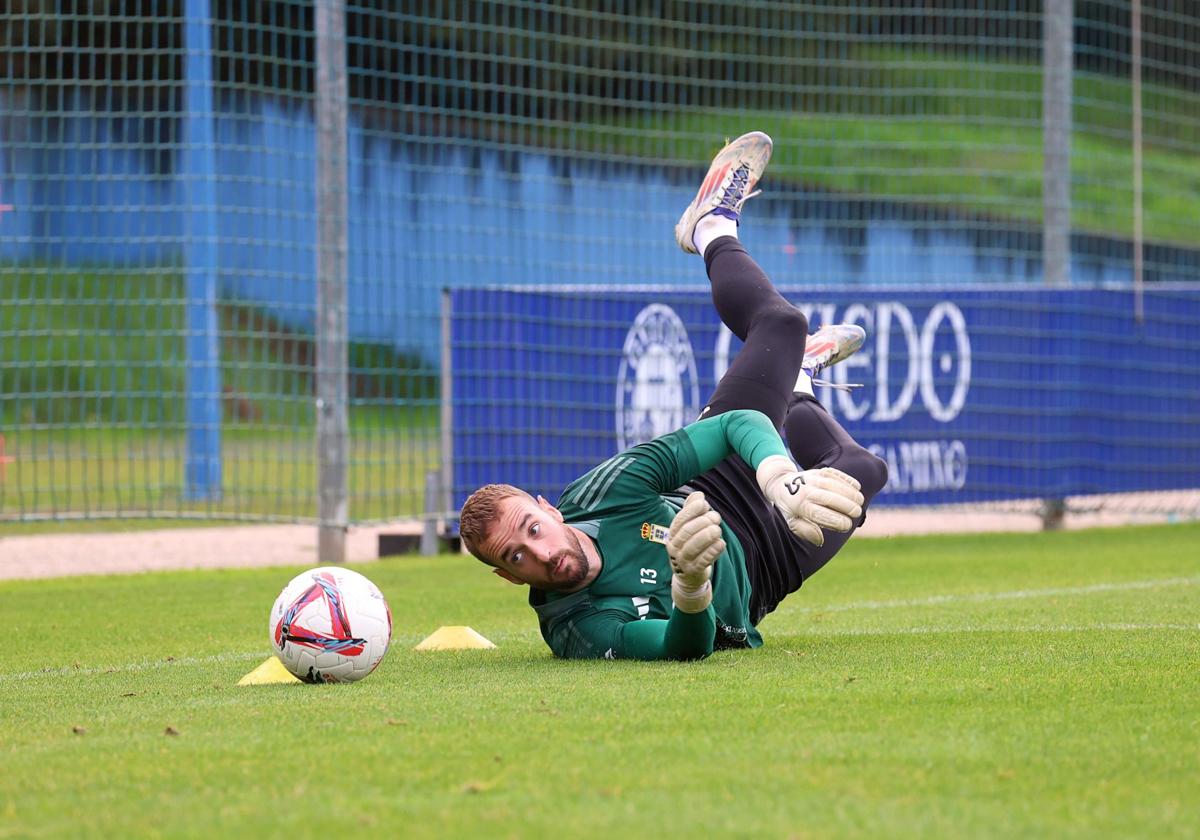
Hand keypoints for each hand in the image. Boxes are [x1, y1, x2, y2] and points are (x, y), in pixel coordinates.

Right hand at [666, 492, 724, 611]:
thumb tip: (698, 494)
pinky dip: (713, 551)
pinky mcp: (694, 571)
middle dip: (703, 522)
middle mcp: (675, 547)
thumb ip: (692, 509)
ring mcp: (683, 560)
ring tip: (718, 529)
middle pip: (687, 532)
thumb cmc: (691, 546)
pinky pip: (703, 560)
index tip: (705, 504)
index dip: (692, 510)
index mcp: (672, 534)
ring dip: (708, 535)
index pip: (680, 520)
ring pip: (693, 547)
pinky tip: (721, 543)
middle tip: (716, 518)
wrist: (689, 575)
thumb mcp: (689, 528)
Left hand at [755, 455, 863, 546]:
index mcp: (798, 506)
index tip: (847, 526)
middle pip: (828, 498)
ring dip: (849, 492)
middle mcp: (805, 490)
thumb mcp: (792, 522)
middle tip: (857, 513)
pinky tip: (857, 487)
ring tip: (861, 501)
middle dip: (845, 506)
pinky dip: (846, 479)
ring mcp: (811, 478)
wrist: (779, 484)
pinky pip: (834, 474)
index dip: (835, 520)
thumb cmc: (789, 508)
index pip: (819, 514)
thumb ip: (805, 531)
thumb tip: (820, 541)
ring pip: (833, 484)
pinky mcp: (818, 470)